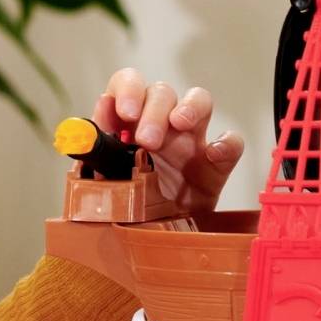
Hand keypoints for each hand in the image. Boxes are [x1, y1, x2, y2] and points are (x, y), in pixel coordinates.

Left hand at [93, 67, 244, 213]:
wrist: (156, 237)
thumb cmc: (128, 203)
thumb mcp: (106, 179)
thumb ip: (97, 151)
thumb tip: (89, 124)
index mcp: (128, 122)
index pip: (128, 84)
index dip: (128, 89)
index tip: (125, 111)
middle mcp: (160, 122)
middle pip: (161, 92)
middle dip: (154, 110)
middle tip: (147, 140)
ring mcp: (191, 140)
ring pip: (199, 100)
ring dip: (189, 107)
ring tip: (180, 125)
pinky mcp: (216, 164)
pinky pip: (231, 143)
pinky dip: (227, 143)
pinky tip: (214, 154)